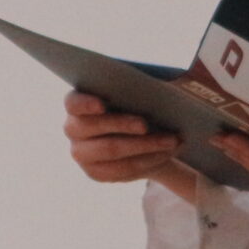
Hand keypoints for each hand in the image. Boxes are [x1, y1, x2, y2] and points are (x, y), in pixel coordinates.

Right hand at [63, 92, 188, 190]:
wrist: (144, 138)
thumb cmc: (140, 105)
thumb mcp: (141, 92)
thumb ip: (146, 82)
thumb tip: (174, 76)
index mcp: (77, 102)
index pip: (73, 102)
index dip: (85, 103)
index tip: (101, 104)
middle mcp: (73, 128)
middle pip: (92, 126)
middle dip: (121, 124)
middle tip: (145, 125)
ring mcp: (81, 153)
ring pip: (111, 149)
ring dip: (144, 145)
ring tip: (171, 140)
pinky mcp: (96, 172)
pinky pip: (122, 169)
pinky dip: (147, 160)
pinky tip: (166, 153)